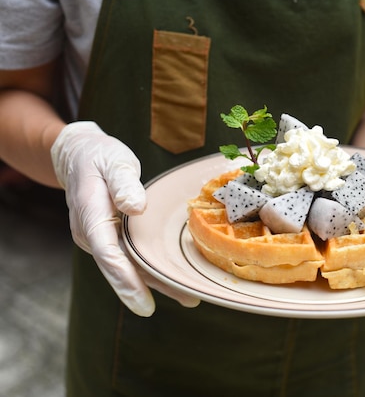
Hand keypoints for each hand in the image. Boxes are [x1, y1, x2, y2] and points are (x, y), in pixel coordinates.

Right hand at [51, 121, 199, 315]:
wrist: (78, 156)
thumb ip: (123, 184)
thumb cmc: (99, 158)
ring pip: (128, 267)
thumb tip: (135, 207)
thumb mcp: (114, 162)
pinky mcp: (110, 239)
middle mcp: (92, 235)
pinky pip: (131, 258)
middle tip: (188, 300)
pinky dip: (151, 271)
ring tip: (190, 297)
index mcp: (91, 216)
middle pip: (121, 268)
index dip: (126, 280)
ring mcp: (100, 239)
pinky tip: (174, 279)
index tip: (144, 304)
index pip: (108, 254)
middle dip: (151, 290)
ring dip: (157, 283)